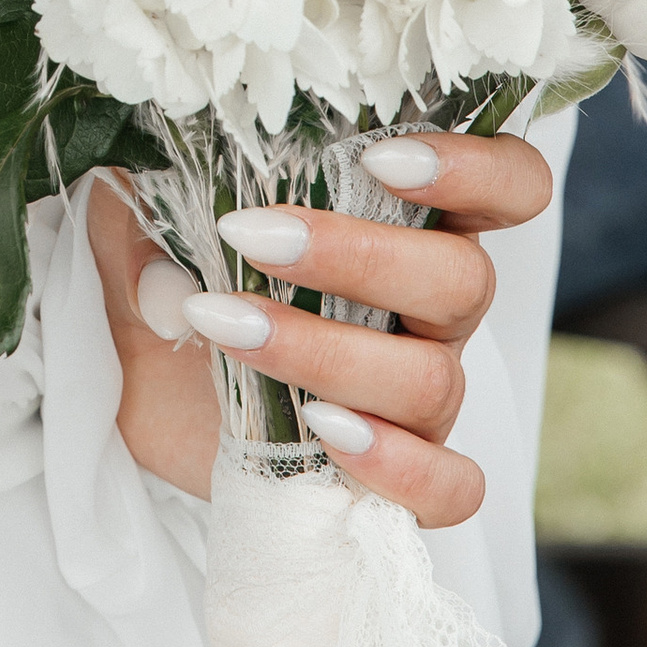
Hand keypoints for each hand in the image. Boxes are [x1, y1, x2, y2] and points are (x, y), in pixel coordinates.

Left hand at [93, 132, 553, 526]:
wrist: (148, 414)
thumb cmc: (173, 300)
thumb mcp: (138, 241)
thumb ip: (138, 218)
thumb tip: (148, 246)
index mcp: (406, 227)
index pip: (508, 188)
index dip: (476, 169)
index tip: (381, 159)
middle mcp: (432, 313)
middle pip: (463, 281)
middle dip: (358, 255)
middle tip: (249, 233)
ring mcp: (421, 399)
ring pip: (434, 378)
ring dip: (327, 350)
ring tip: (228, 328)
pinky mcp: (401, 479)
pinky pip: (451, 487)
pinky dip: (401, 465)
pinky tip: (323, 431)